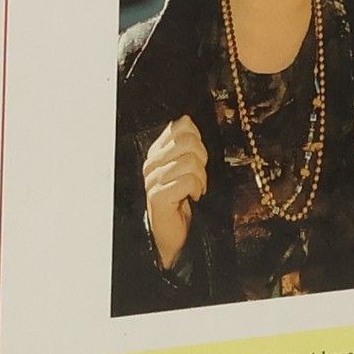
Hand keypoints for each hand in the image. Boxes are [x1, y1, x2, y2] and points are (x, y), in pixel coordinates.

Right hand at [143, 115, 207, 271]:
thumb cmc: (182, 200)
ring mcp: (153, 180)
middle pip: (188, 141)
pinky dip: (196, 189)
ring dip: (201, 178)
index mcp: (157, 153)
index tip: (196, 158)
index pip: (180, 126)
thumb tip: (187, 120)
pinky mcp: (158, 196)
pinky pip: (188, 180)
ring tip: (195, 189)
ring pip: (190, 161)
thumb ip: (187, 145)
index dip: (198, 140)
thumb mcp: (187, 168)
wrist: (174, 234)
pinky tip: (191, 197)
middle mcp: (152, 163)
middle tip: (199, 177)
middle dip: (202, 159)